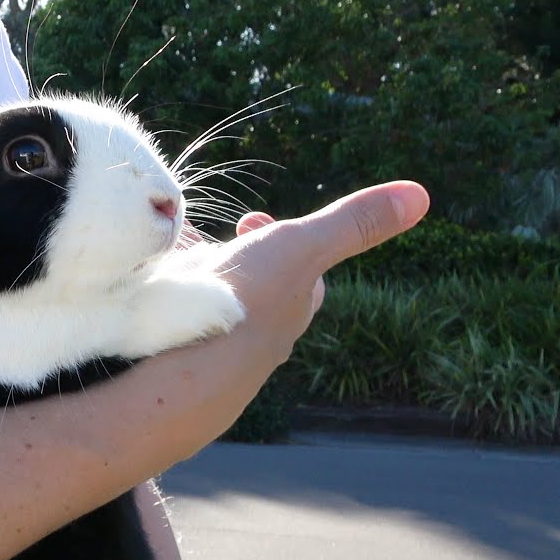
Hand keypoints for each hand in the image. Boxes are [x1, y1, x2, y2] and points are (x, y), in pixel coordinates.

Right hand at [102, 181, 430, 469]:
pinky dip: (157, 297)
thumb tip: (420, 196)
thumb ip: (352, 223)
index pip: (298, 276)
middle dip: (232, 260)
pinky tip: (139, 289)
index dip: (285, 243)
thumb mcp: (301, 247)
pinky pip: (165, 318)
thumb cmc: (246, 304)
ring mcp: (206, 347)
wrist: (181, 363)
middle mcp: (252, 336)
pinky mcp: (164, 355)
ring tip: (167, 258)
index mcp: (287, 311)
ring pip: (205, 305)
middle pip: (251, 291)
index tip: (254, 219)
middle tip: (209, 239)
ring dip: (189, 278)